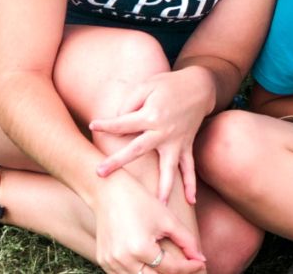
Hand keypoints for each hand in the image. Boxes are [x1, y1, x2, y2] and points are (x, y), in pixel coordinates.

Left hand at [89, 67, 214, 204]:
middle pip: (137, 150)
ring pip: (168, 168)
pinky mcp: (186, 146)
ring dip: (163, 188)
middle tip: (100, 173)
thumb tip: (118, 121)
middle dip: (118, 161)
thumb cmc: (168, 85)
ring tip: (157, 206)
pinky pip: (190, 168)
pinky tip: (191, 202)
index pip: (123, 123)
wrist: (199, 86)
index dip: (106, 124)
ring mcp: (176, 141)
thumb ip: (129, 103)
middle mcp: (163, 132)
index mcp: (151, 115)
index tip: (93, 125)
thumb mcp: (146, 86)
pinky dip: (191, 184)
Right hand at [93, 173, 205, 273]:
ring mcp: (111, 262)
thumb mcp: (167, 219)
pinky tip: (150, 267)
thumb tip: (201, 258)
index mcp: (140, 248)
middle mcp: (123, 259)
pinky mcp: (103, 261)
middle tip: (187, 267)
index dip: (188, 267)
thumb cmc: (141, 201)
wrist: (109, 192)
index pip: (170, 268)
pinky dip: (138, 273)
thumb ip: (186, 240)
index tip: (201, 264)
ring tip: (169, 267)